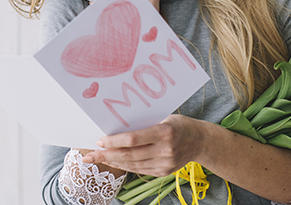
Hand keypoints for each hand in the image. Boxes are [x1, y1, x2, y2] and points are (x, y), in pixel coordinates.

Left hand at [82, 114, 205, 176]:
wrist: (201, 141)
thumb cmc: (179, 124)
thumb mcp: (164, 118)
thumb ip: (144, 125)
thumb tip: (117, 128)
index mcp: (165, 133)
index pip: (133, 139)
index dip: (114, 141)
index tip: (100, 140)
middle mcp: (165, 150)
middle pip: (129, 155)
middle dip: (106, 155)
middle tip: (89, 155)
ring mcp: (165, 163)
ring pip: (132, 165)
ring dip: (112, 162)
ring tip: (97, 159)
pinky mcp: (164, 172)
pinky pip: (139, 170)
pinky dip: (125, 166)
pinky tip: (114, 161)